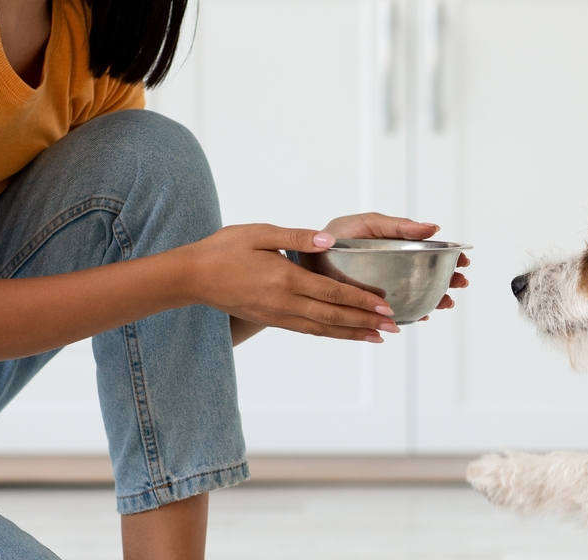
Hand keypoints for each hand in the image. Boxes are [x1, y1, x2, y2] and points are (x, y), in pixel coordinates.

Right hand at [180, 224, 399, 341]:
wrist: (193, 277)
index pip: (332, 292)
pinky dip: (331, 335)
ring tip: (377, 337)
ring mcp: (277, 315)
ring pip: (323, 329)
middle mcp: (284, 302)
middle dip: (366, 322)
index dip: (361, 300)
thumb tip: (330, 240)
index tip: (385, 304)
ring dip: (352, 334)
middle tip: (394, 326)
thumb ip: (297, 237)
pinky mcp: (271, 320)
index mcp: (285, 278)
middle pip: (333, 317)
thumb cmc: (225, 248)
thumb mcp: (260, 233)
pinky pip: (308, 331)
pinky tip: (344, 334)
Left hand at [323, 213, 469, 320]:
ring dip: (436, 299)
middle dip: (448, 280)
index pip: (431, 252)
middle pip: (431, 276)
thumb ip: (399, 226)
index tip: (463, 261)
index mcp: (398, 246)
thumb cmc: (338, 235)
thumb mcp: (369, 224)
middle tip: (460, 284)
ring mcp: (387, 287)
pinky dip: (413, 313)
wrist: (309, 256)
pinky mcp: (374, 304)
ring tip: (445, 303)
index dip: (449, 257)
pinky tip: (421, 315)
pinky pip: (398, 312)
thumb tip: (433, 228)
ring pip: (419, 295)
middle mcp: (396, 268)